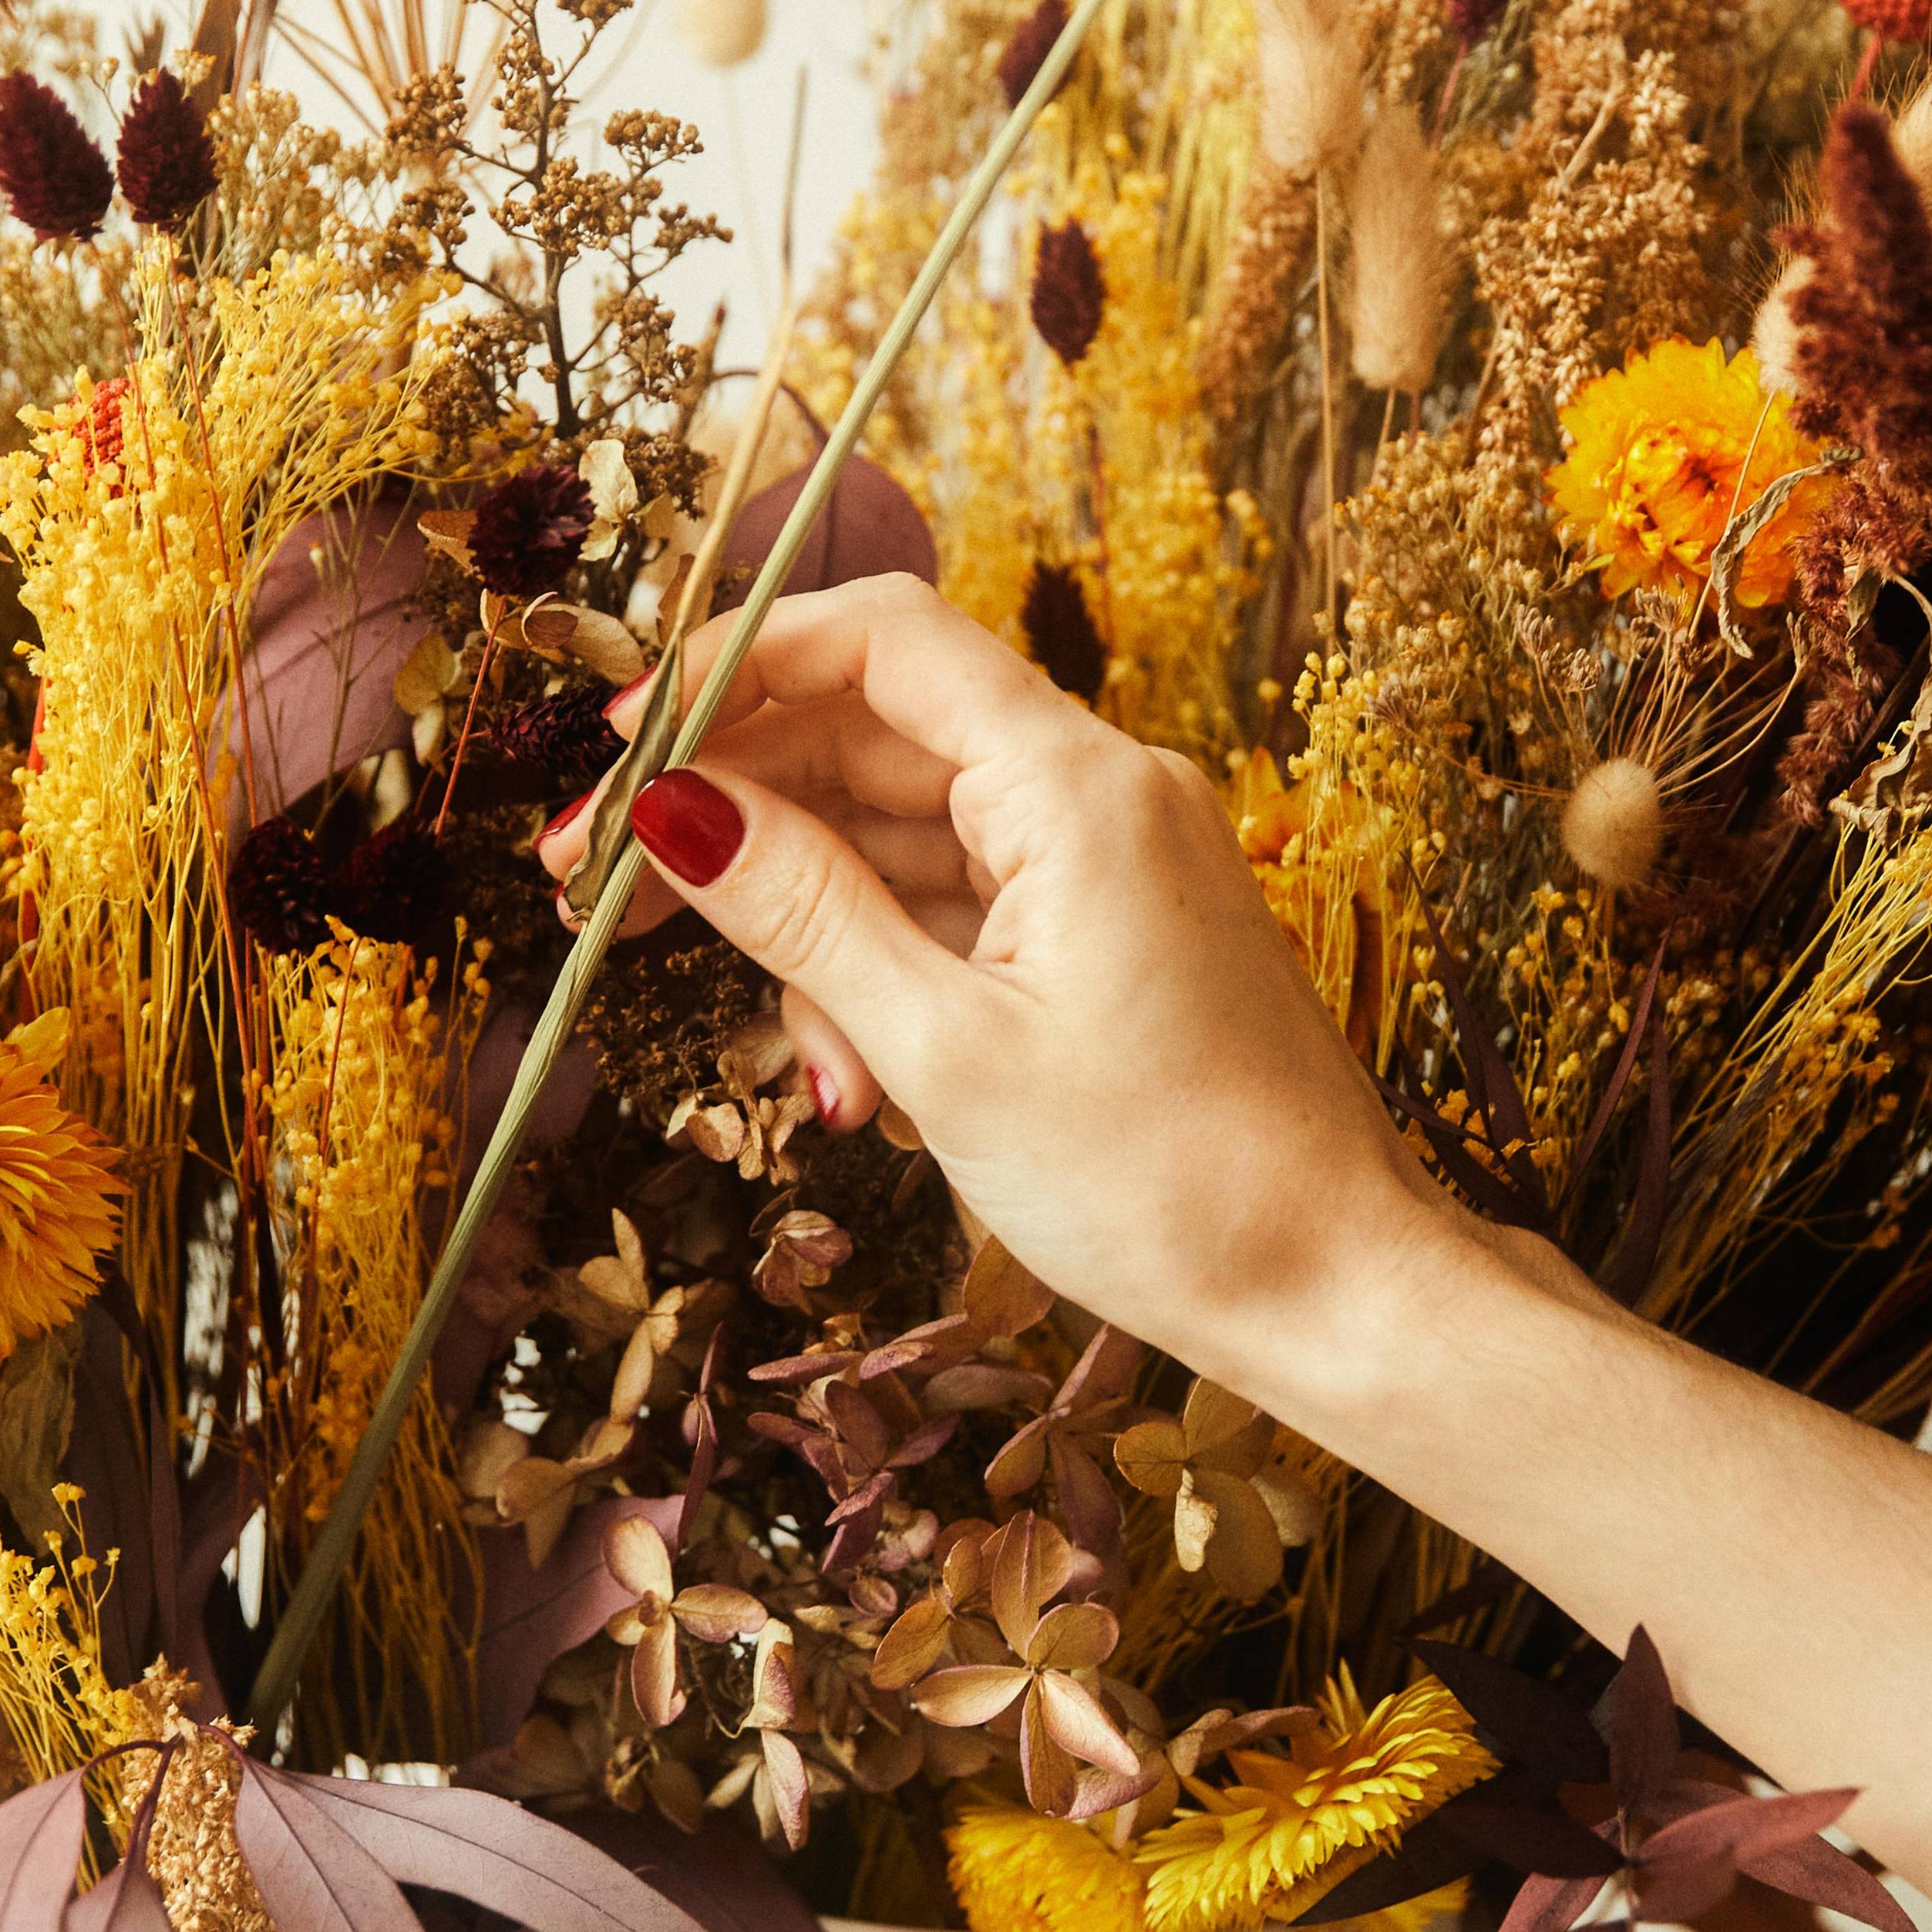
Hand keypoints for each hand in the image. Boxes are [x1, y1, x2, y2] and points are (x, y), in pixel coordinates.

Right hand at [534, 573, 1436, 1398]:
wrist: (1335, 1289)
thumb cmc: (1167, 1188)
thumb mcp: (945, 1052)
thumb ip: (801, 913)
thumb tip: (670, 809)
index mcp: (1076, 787)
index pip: (881, 641)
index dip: (737, 665)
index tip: (623, 739)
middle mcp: (1098, 792)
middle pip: (873, 733)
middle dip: (733, 803)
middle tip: (596, 886)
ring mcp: (1105, 860)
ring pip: (902, 829)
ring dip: (806, 913)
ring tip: (776, 1046)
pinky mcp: (1105, 928)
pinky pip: (957, 900)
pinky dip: (883, 962)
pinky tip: (849, 1068)